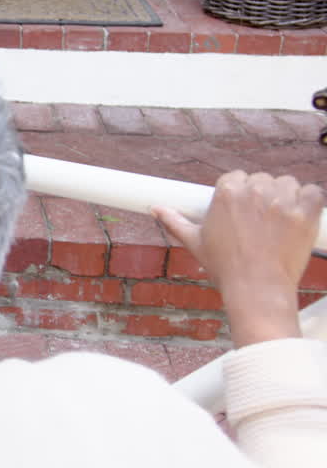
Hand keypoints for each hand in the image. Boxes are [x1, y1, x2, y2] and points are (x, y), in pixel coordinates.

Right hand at [153, 171, 323, 346]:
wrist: (257, 289)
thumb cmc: (225, 268)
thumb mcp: (195, 242)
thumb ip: (175, 221)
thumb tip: (155, 209)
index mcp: (226, 193)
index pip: (236, 178)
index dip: (240, 193)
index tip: (243, 210)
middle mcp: (254, 191)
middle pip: (262, 179)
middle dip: (262, 195)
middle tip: (261, 221)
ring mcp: (282, 201)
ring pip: (288, 183)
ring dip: (286, 196)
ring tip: (281, 220)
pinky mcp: (306, 213)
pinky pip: (314, 192)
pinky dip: (311, 200)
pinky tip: (301, 215)